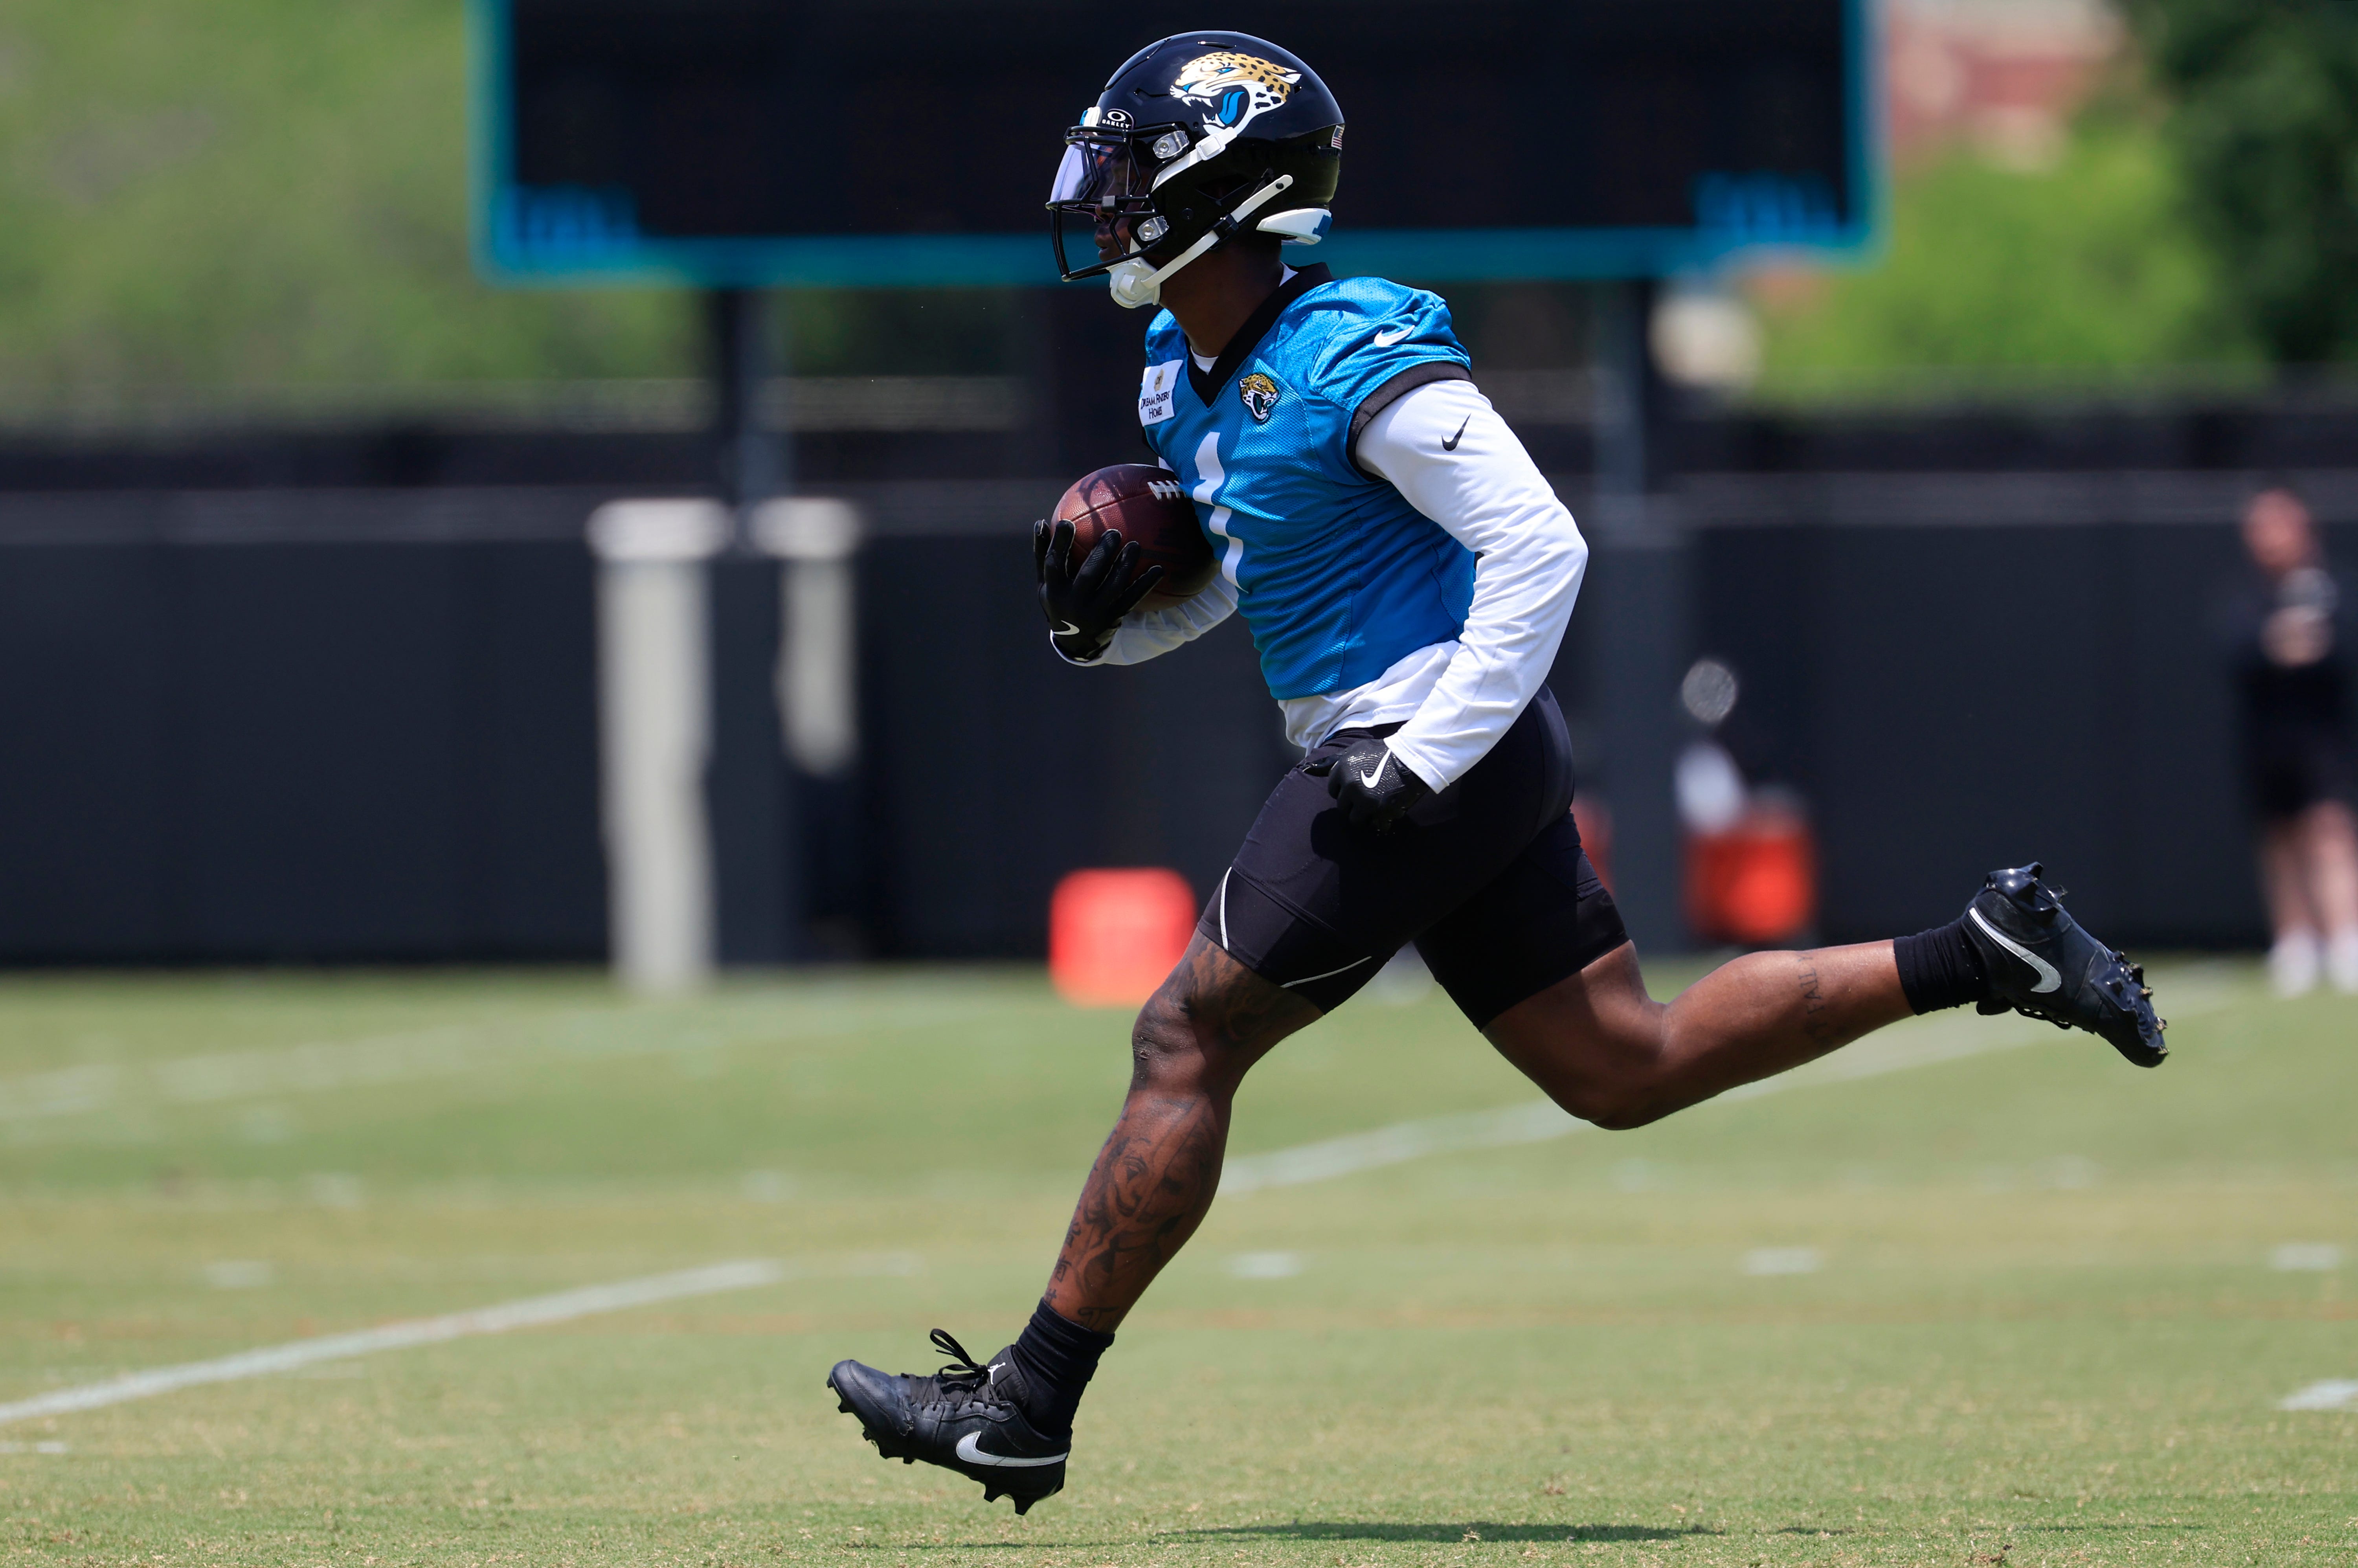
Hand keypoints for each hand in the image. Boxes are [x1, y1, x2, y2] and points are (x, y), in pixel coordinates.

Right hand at [1034, 518, 1165, 661]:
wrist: (1076, 641)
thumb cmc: (1060, 600)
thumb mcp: (1045, 583)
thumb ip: (1043, 554)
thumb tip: (1041, 522)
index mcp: (1054, 591)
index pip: (1054, 564)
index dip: (1059, 543)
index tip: (1066, 522)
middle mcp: (1073, 604)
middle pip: (1088, 576)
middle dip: (1101, 553)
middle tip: (1113, 532)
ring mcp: (1095, 613)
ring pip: (1113, 587)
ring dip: (1125, 565)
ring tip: (1135, 545)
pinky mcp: (1113, 619)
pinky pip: (1132, 599)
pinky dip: (1145, 584)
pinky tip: (1158, 569)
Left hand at [1303, 738, 1429, 832]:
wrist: (1410, 757)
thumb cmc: (1381, 752)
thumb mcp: (1353, 752)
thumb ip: (1330, 764)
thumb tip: (1307, 770)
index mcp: (1341, 770)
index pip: (1332, 790)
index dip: (1344, 789)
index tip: (1356, 785)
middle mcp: (1350, 786)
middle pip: (1342, 806)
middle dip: (1352, 804)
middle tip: (1366, 798)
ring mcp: (1365, 799)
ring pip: (1355, 819)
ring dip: (1363, 816)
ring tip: (1374, 809)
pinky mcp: (1380, 810)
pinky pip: (1374, 825)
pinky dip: (1380, 822)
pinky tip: (1386, 813)